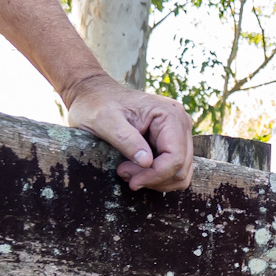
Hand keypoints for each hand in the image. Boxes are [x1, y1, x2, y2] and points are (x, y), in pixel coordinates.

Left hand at [64, 74, 193, 191]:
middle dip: (153, 178)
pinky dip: (157, 177)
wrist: (94, 94)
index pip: (175, 157)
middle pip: (180, 167)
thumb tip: (147, 162)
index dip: (155, 175)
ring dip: (156, 180)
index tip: (131, 181)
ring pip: (181, 173)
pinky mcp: (172, 142)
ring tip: (129, 173)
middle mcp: (181, 123)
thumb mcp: (105, 120)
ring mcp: (179, 133)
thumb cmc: (97, 104)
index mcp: (170, 114)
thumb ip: (126, 139)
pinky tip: (136, 171)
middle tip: (125, 174)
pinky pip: (174, 170)